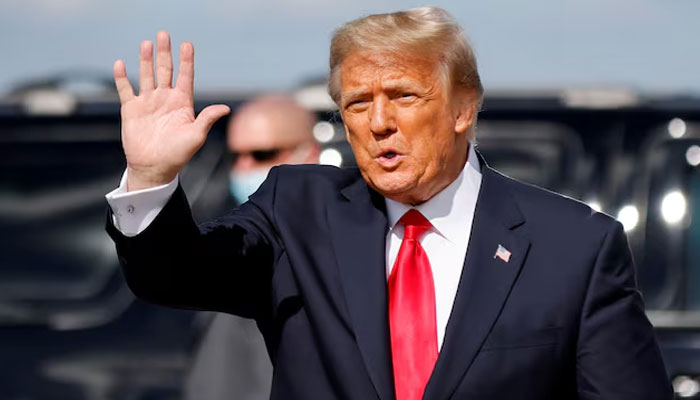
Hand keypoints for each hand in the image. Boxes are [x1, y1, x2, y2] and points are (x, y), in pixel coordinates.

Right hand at [113, 31, 230, 190]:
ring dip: (146, 60)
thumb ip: (207, 119)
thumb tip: (225, 108)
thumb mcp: (195, 136)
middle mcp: (165, 99)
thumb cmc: (178, 154)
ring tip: (146, 44)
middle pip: (165, 70)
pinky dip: (122, 77)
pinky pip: (125, 89)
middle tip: (164, 34)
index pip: (185, 76)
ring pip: (146, 75)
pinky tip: (121, 64)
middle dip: (165, 53)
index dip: (186, 61)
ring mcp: (148, 103)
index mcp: (182, 103)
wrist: (154, 168)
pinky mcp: (131, 109)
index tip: (187, 44)